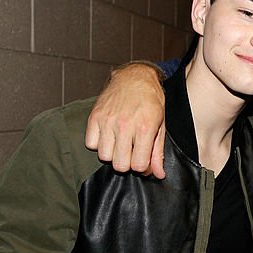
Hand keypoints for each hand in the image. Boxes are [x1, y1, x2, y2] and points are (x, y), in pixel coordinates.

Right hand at [84, 63, 165, 177]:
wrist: (135, 78)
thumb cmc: (151, 101)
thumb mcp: (161, 126)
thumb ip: (158, 152)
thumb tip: (158, 175)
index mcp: (145, 128)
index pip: (138, 165)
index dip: (143, 168)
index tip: (144, 161)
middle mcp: (125, 125)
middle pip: (119, 165)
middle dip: (128, 163)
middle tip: (132, 152)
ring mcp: (107, 121)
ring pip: (104, 156)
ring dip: (113, 154)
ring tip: (120, 143)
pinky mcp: (94, 117)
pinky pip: (91, 144)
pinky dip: (99, 144)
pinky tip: (109, 136)